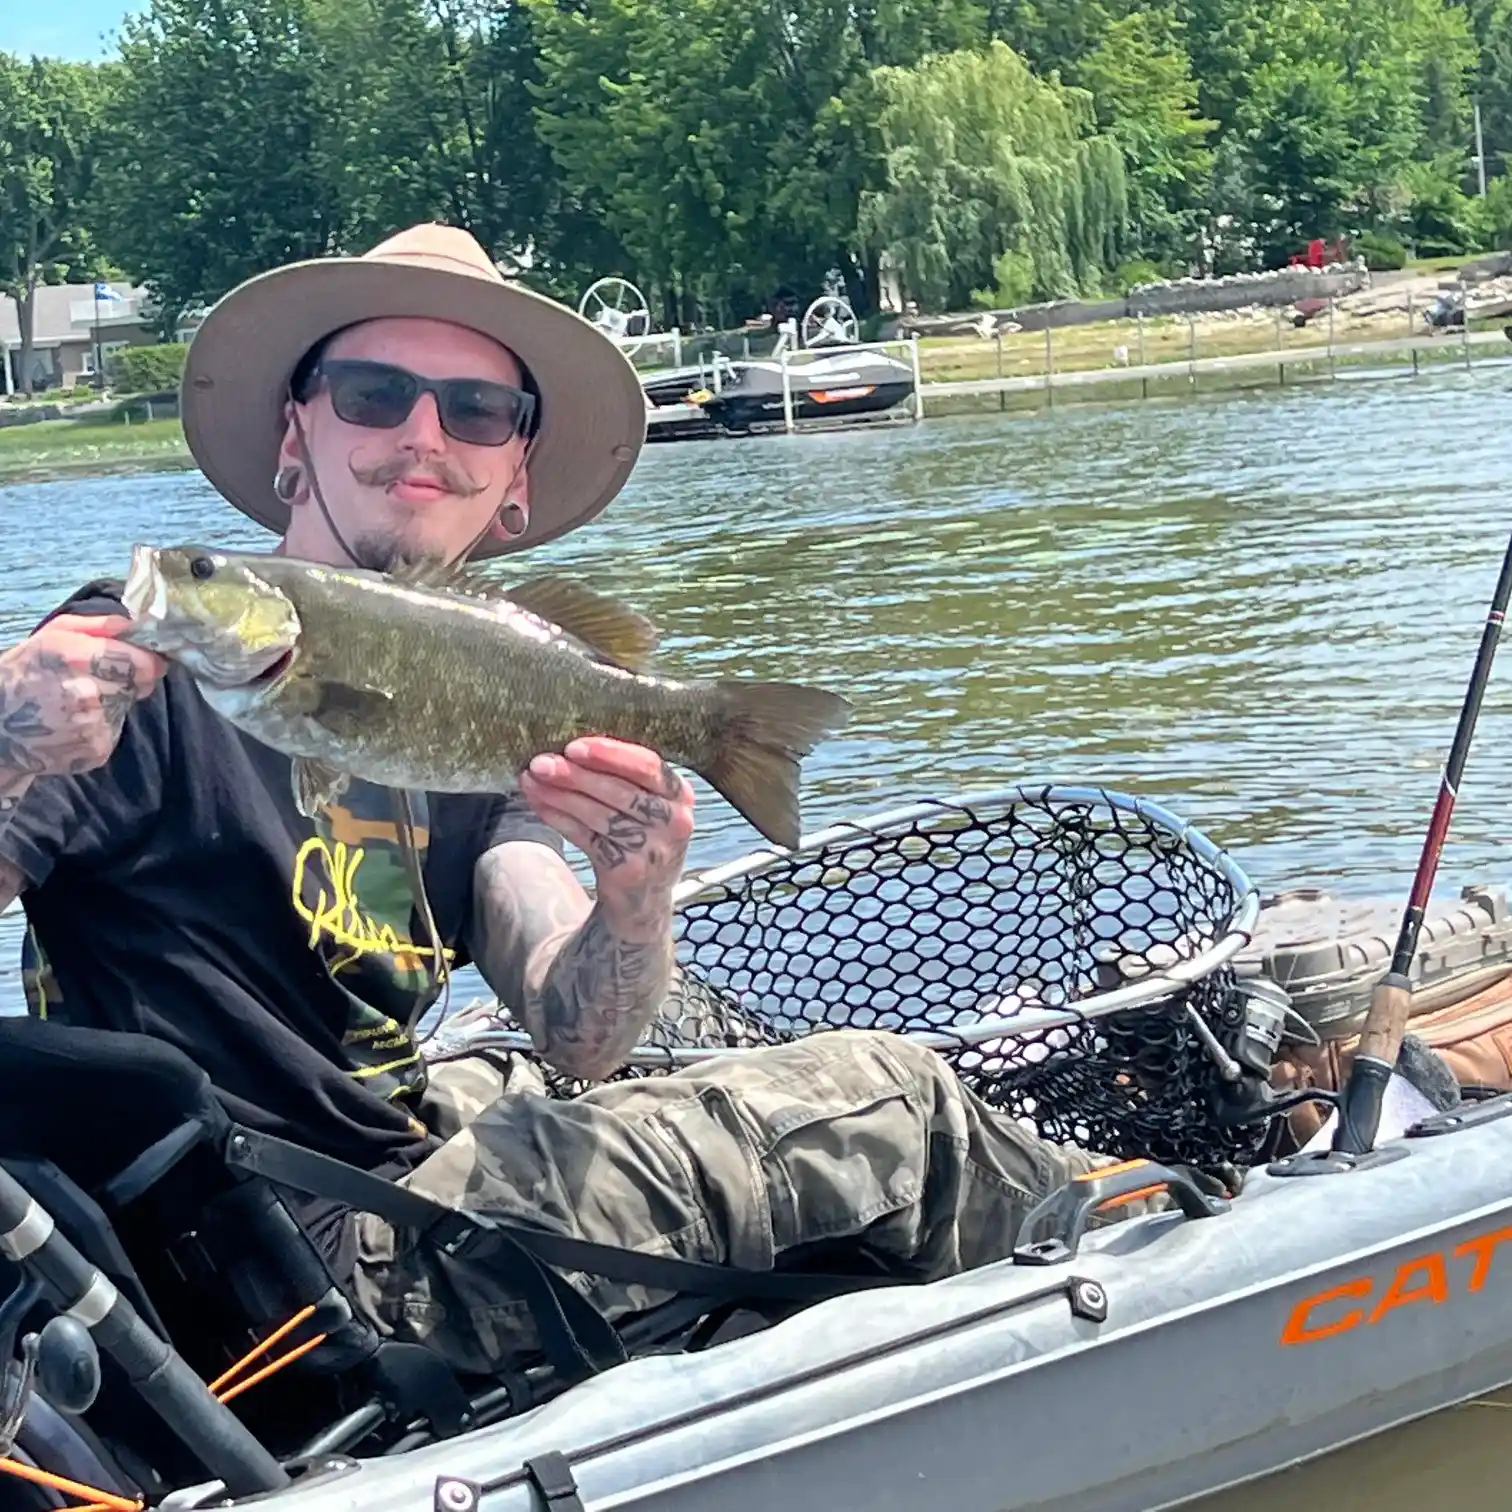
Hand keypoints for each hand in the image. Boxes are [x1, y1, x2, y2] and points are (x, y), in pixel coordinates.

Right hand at [0, 614, 167, 791]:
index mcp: (75, 657)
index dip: (147, 662)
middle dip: (128, 681)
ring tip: (79, 702)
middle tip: (100, 681)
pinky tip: (75, 723)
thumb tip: (138, 623)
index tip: (145, 662)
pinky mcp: (95, 750)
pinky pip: (114, 732)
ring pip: (126, 708)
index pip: (140, 663)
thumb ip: (99, 625)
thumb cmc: (26, 672)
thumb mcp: (53, 635)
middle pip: (138, 685)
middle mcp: (86, 692)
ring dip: (113, 704)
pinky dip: (102, 727)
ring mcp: (91, 725)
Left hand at [519, 736, 694, 928]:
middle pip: (620, 791)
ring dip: (561, 795)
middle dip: (576, 775)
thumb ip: (621, 777)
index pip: (648, 766)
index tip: (573, 746)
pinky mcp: (629, 871)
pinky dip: (560, 819)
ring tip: (532, 779)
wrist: (644, 900)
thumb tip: (565, 749)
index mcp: (681, 795)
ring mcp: (653, 850)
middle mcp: (675, 822)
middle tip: (541, 762)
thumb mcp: (648, 805)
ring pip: (600, 815)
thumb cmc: (640, 836)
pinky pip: (587, 838)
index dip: (610, 754)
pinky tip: (540, 803)